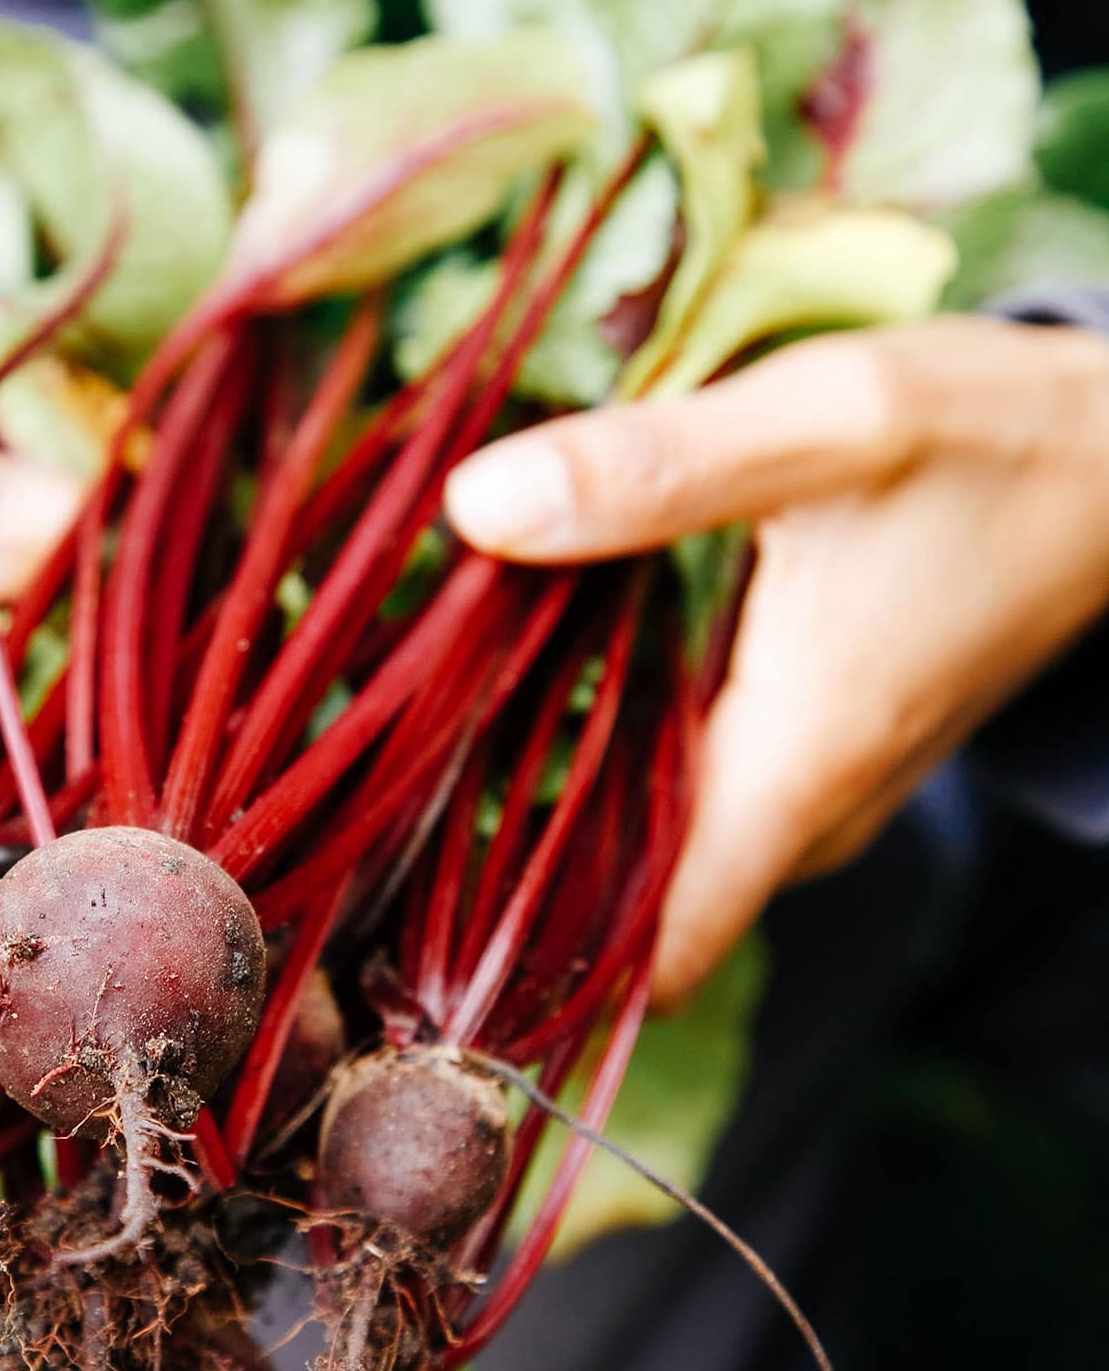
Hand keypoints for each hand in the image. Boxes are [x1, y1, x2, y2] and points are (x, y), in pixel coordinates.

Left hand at [445, 317, 1108, 1006]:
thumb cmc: (994, 438)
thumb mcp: (829, 419)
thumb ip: (657, 467)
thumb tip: (475, 508)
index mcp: (798, 767)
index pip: (649, 951)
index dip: (518, 951)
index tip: (398, 892)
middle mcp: (806, 814)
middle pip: (622, 901)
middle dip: (496, 850)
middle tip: (375, 757)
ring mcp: (814, 792)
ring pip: (648, 845)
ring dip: (544, 790)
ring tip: (428, 699)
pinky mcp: (812, 748)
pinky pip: (683, 790)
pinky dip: (605, 747)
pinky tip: (533, 659)